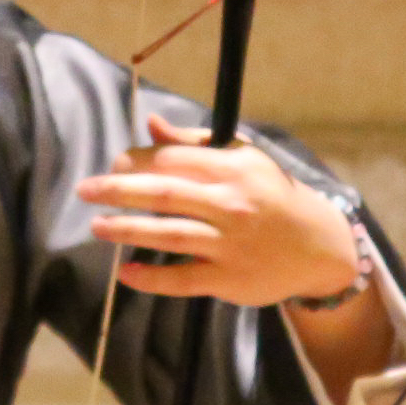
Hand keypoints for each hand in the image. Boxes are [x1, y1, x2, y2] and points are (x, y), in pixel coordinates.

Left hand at [75, 115, 362, 306]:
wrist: (319, 246)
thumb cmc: (273, 196)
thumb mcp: (243, 158)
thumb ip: (194, 143)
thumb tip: (150, 124)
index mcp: (232, 169)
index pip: (172, 160)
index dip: (136, 161)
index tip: (114, 164)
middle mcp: (230, 204)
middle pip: (163, 194)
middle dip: (118, 190)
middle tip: (86, 190)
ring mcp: (229, 244)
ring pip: (168, 235)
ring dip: (127, 230)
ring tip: (97, 227)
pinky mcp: (229, 280)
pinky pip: (182, 279)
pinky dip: (151, 278)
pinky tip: (126, 273)